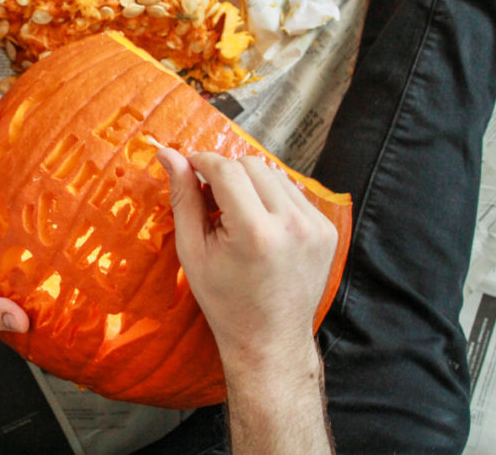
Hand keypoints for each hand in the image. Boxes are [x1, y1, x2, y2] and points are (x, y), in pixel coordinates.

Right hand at [158, 149, 336, 369]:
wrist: (270, 340)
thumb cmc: (225, 301)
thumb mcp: (193, 251)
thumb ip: (183, 199)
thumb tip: (168, 154)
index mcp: (256, 232)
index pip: (226, 169)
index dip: (202, 162)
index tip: (188, 168)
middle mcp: (292, 225)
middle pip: (252, 165)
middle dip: (226, 174)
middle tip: (211, 201)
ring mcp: (315, 227)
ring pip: (274, 174)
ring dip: (250, 184)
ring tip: (236, 216)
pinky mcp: (327, 230)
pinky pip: (293, 193)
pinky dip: (272, 199)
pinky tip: (260, 226)